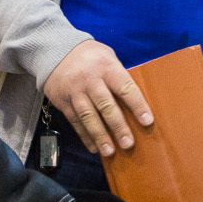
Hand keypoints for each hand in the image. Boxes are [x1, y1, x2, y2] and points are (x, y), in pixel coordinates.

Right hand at [42, 40, 152, 156]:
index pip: (125, 88)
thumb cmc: (90, 55)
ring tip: (110, 151)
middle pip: (106, 106)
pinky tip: (93, 148)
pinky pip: (75, 121)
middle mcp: (90, 80)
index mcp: (107, 67)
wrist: (55, 50)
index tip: (147, 121)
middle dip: (118, 126)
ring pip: (89, 117)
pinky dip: (84, 136)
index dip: (137, 105)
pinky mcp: (63, 101)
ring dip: (100, 136)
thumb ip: (119, 76)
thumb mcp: (107, 57)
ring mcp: (75, 92)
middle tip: (128, 144)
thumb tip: (135, 102)